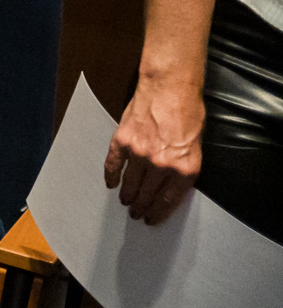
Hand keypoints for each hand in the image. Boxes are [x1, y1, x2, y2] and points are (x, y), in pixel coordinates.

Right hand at [105, 73, 203, 223]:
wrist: (170, 88)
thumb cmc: (187, 112)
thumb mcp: (197, 146)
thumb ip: (184, 167)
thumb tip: (172, 185)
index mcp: (184, 168)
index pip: (168, 200)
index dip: (159, 213)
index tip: (153, 219)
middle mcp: (161, 164)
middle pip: (148, 194)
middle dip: (142, 207)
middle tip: (137, 213)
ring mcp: (140, 154)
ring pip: (130, 183)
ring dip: (127, 195)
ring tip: (126, 202)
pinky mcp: (122, 142)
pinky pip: (114, 165)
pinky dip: (111, 176)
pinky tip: (111, 183)